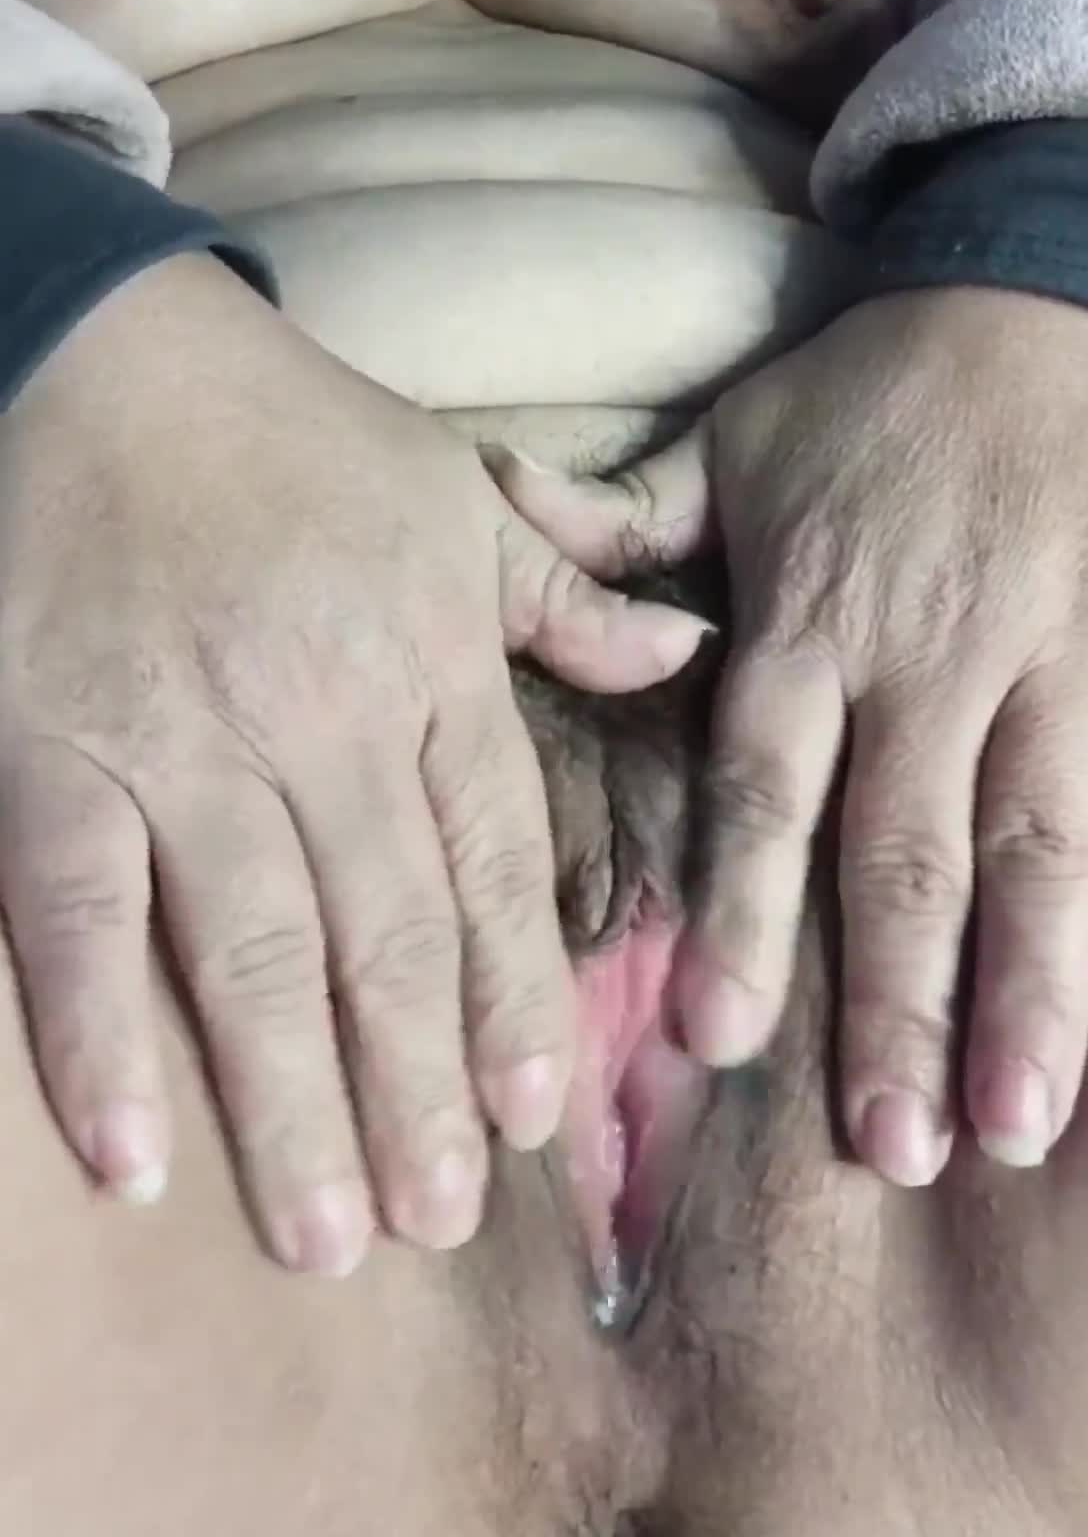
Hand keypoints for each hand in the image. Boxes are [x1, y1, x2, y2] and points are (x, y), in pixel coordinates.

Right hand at [0, 254, 702, 1272]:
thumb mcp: (457, 495)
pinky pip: (76, 911)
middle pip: (382, 932)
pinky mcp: (51, 746)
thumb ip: (568, 598)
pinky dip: (96, 1037)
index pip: (490, 856)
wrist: (106, 355)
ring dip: (291, 1102)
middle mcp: (317, 714)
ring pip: (248, 949)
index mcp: (427, 659)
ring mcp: (179, 737)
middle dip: (417, 1087)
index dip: (514, 994)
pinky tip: (132, 1157)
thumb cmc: (291, 434)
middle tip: (438, 1220)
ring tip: (329, 1234)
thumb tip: (681, 661)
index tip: (532, 1115)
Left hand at [495, 286, 1087, 1186]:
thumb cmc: (871, 397)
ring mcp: (1040, 672)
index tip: (725, 1037)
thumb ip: (620, 519)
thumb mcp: (733, 442)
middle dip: (903, 1000)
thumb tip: (490, 514)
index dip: (750, 910)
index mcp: (813, 621)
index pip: (770, 784)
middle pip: (909, 847)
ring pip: (1036, 845)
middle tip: (893, 1143)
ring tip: (1016, 1119)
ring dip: (1030, 989)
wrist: (1036, 314)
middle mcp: (925, 665)